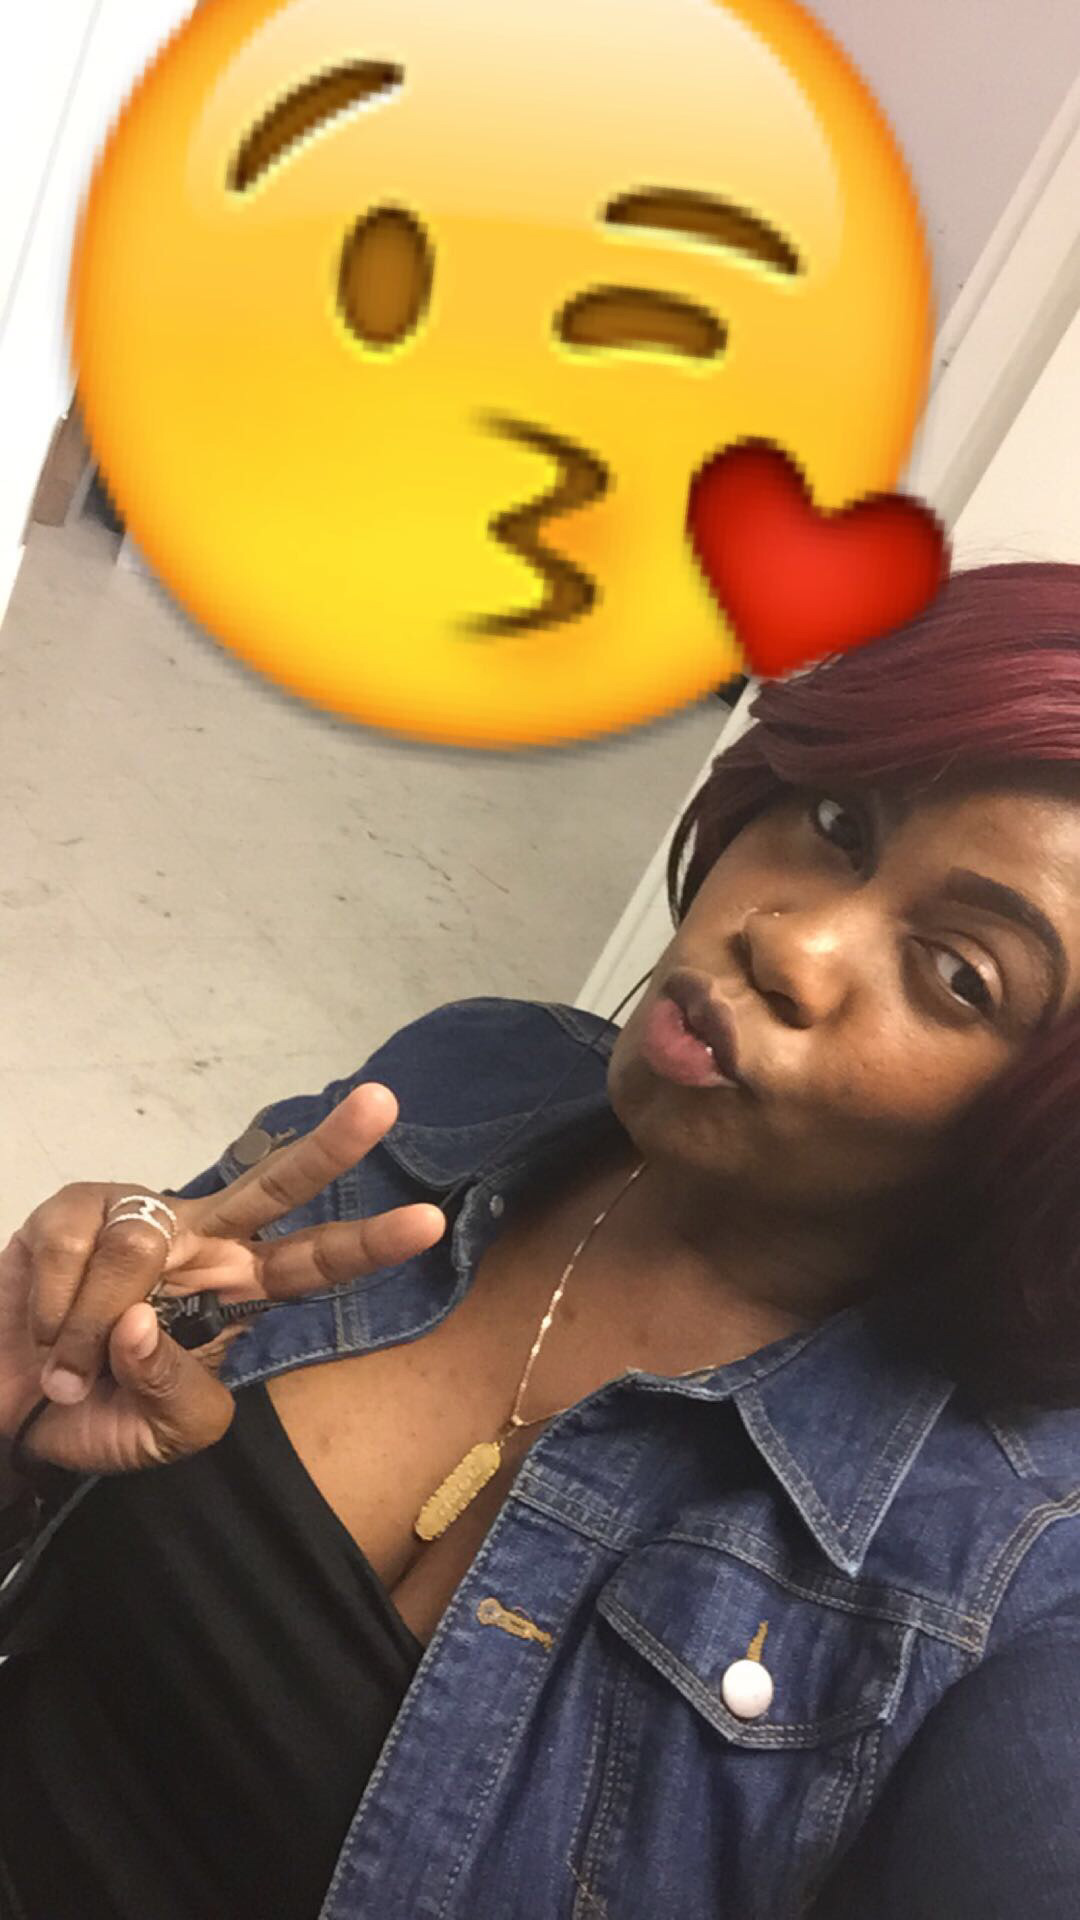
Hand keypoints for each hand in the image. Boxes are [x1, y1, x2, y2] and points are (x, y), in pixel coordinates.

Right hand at [0, 1084, 443, 1476]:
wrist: (11, 1408)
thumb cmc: (97, 1417)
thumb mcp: (164, 1433)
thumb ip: (179, 1390)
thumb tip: (144, 1321)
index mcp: (239, 1292)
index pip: (315, 1263)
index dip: (369, 1244)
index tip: (429, 1222)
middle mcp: (203, 1240)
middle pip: (278, 1183)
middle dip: (334, 1147)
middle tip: (384, 1103)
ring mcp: (139, 1215)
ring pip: (140, 1249)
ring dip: (94, 1329)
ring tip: (69, 1369)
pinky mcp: (73, 1209)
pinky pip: (75, 1252)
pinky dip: (54, 1314)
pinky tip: (42, 1331)